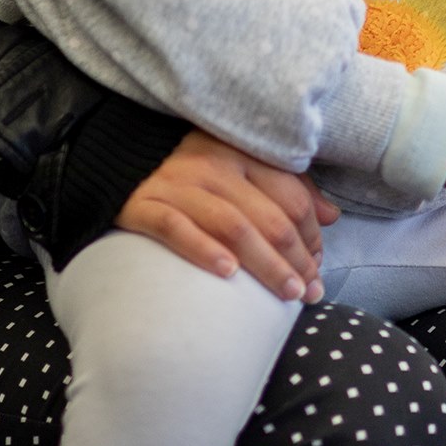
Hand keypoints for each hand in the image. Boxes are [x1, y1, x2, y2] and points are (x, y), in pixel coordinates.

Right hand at [116, 128, 338, 302]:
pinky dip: (203, 249)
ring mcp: (178, 183)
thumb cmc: (193, 170)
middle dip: (297, 259)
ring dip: (266, 264)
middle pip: (269, 216)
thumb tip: (331, 217)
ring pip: (233, 226)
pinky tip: (227, 273)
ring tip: (287, 293)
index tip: (319, 267)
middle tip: (311, 292)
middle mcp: (214, 164)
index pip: (291, 196)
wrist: (115, 159)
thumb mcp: (242, 167)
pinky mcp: (142, 204)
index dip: (311, 235)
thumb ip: (287, 187)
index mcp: (243, 153)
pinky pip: (176, 227)